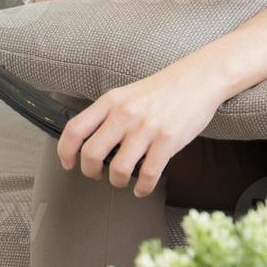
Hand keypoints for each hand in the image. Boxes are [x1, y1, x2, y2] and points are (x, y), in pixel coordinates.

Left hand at [56, 61, 226, 197]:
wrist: (201, 78)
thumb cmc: (165, 88)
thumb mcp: (129, 93)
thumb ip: (109, 113)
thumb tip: (91, 141)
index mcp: (112, 101)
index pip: (75, 130)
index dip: (65, 152)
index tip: (69, 163)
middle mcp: (125, 114)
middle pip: (91, 154)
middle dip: (90, 172)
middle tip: (97, 174)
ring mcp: (147, 128)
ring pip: (118, 169)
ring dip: (118, 181)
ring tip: (123, 179)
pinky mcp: (168, 140)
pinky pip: (148, 174)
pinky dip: (143, 187)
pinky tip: (143, 187)